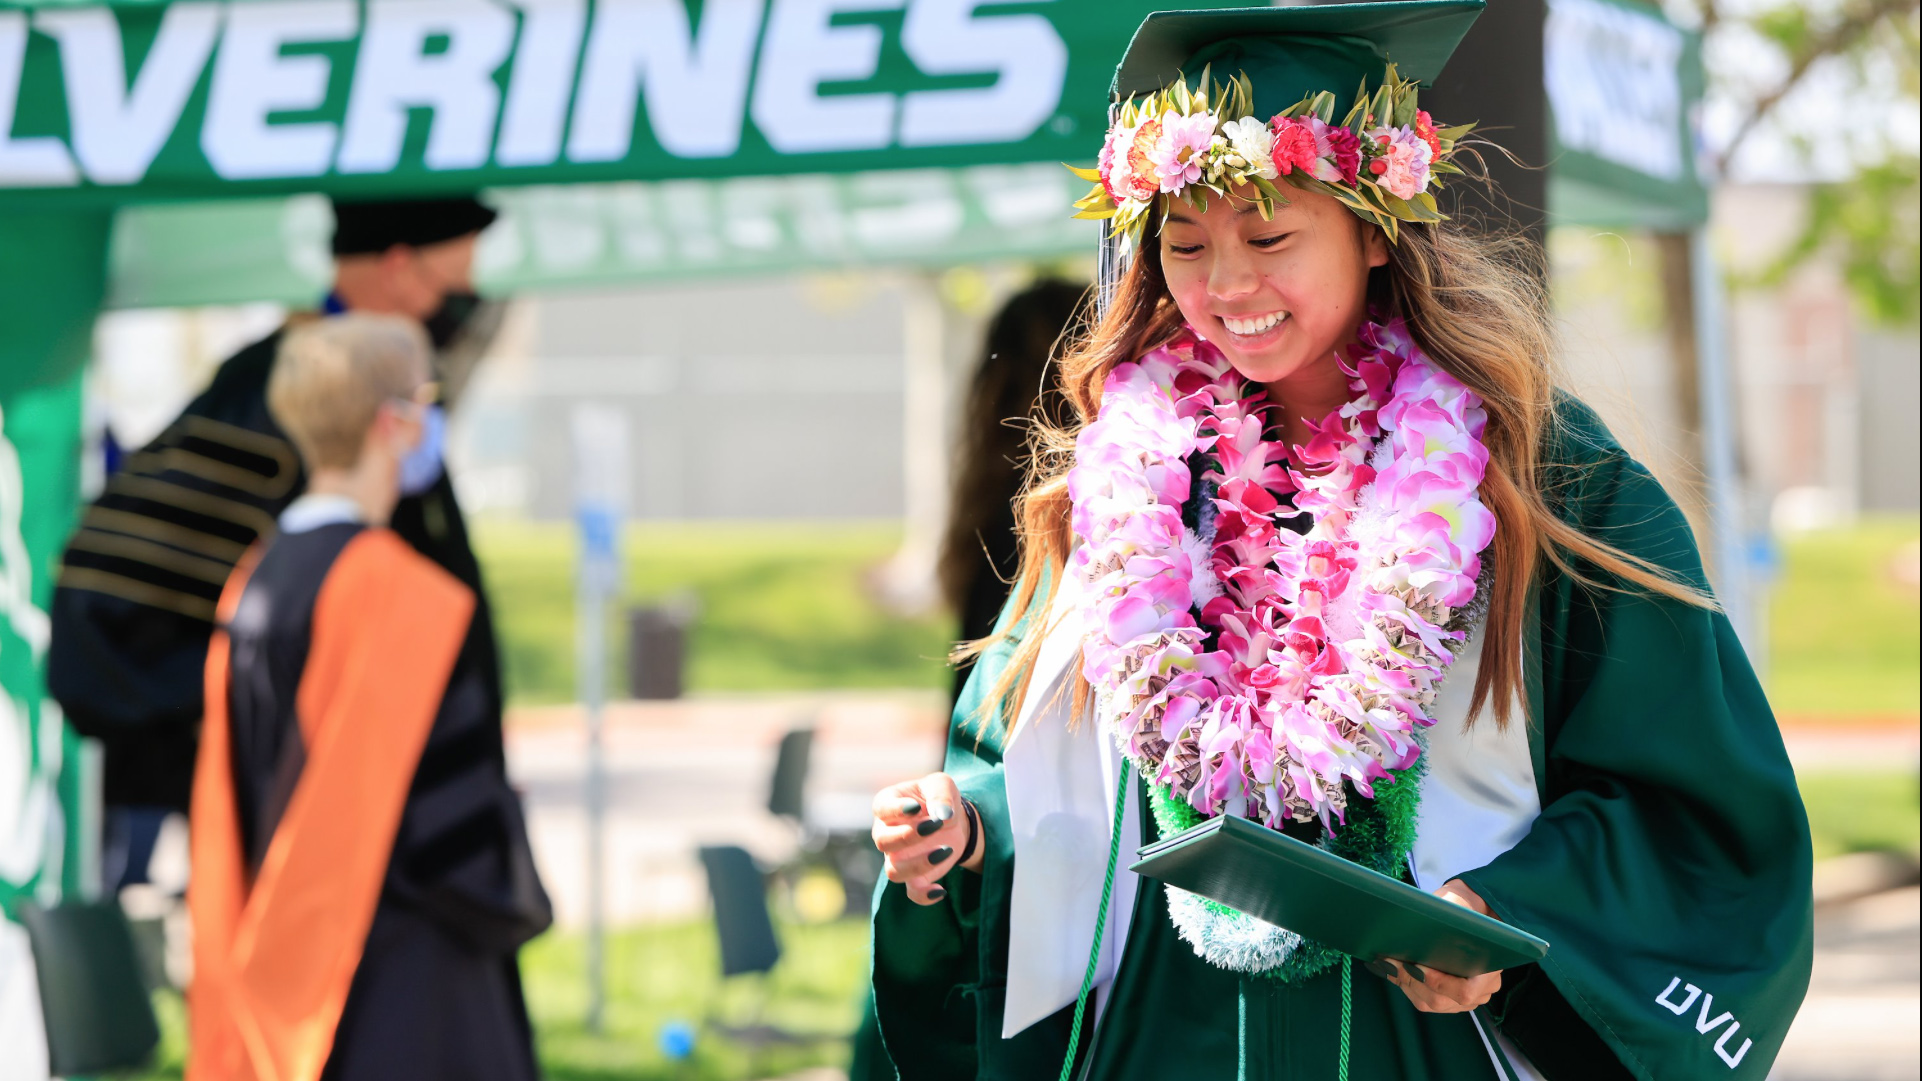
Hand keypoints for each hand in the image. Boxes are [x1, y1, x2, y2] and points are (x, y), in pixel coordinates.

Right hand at [871, 772, 981, 905]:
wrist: (951, 820)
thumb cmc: (940, 797)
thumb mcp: (942, 785)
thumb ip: (941, 795)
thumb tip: (942, 815)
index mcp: (887, 805)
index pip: (881, 809)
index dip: (896, 810)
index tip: (917, 807)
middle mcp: (886, 833)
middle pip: (883, 841)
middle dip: (907, 837)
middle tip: (934, 826)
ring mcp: (897, 857)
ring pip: (894, 870)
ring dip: (918, 864)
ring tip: (946, 850)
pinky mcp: (914, 875)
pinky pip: (912, 892)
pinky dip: (924, 895)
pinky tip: (941, 889)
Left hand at [1367, 879, 1501, 1012]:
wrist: (1468, 912)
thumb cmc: (1462, 909)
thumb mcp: (1456, 909)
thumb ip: (1443, 920)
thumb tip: (1411, 928)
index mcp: (1491, 969)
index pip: (1464, 992)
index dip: (1438, 983)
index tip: (1416, 965)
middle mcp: (1482, 990)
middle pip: (1441, 1001)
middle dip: (1412, 982)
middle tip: (1392, 963)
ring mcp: (1467, 998)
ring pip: (1430, 1003)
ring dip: (1406, 985)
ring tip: (1390, 966)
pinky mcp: (1450, 999)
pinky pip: (1426, 1000)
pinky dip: (1409, 986)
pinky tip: (1395, 971)